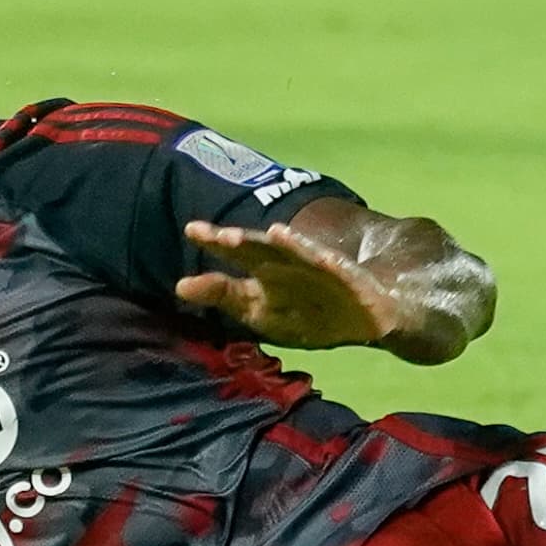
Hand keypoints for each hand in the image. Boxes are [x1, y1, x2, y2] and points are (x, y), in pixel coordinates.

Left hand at [176, 220, 403, 350]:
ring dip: (289, 245)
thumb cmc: (308, 310)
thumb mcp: (260, 310)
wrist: (367, 315)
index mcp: (266, 271)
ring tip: (274, 234)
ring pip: (300, 254)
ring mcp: (320, 269)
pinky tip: (322, 257)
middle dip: (248, 242)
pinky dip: (329, 263)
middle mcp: (290, 263)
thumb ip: (223, 296)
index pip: (237, 252)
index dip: (216, 241)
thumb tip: (179, 285)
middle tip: (223, 236)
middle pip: (265, 249)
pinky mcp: (349, 279)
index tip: (192, 229)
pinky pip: (338, 270)